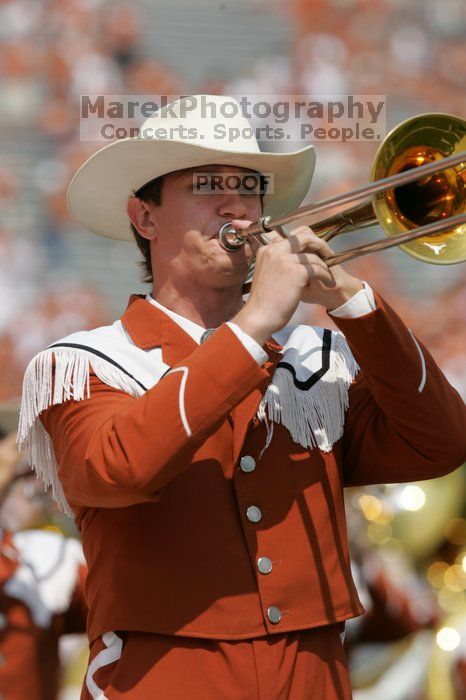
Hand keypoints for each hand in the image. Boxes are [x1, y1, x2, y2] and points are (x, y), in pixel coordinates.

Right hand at [231, 221, 362, 344]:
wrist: (259, 316)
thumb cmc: (263, 300)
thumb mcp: (266, 273)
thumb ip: (276, 262)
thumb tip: (293, 258)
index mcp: (267, 249)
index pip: (290, 235)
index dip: (306, 240)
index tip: (314, 250)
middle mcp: (275, 250)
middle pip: (304, 236)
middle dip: (319, 244)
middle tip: (328, 254)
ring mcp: (285, 259)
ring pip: (313, 254)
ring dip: (324, 264)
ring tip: (328, 273)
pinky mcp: (296, 271)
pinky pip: (317, 268)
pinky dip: (325, 275)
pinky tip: (327, 282)